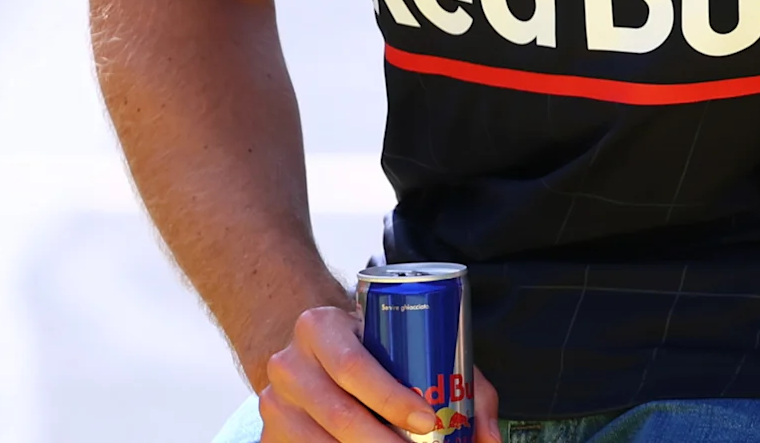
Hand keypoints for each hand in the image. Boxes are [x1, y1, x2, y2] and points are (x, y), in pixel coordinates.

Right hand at [259, 305, 501, 442]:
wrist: (313, 349)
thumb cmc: (374, 346)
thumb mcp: (410, 342)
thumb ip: (461, 381)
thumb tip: (489, 437)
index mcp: (320, 327)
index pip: (355, 367)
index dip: (392, 399)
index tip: (429, 421)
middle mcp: (288, 363)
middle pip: (338, 413)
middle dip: (383, 442)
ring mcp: (274, 401)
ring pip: (318, 442)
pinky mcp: (270, 433)